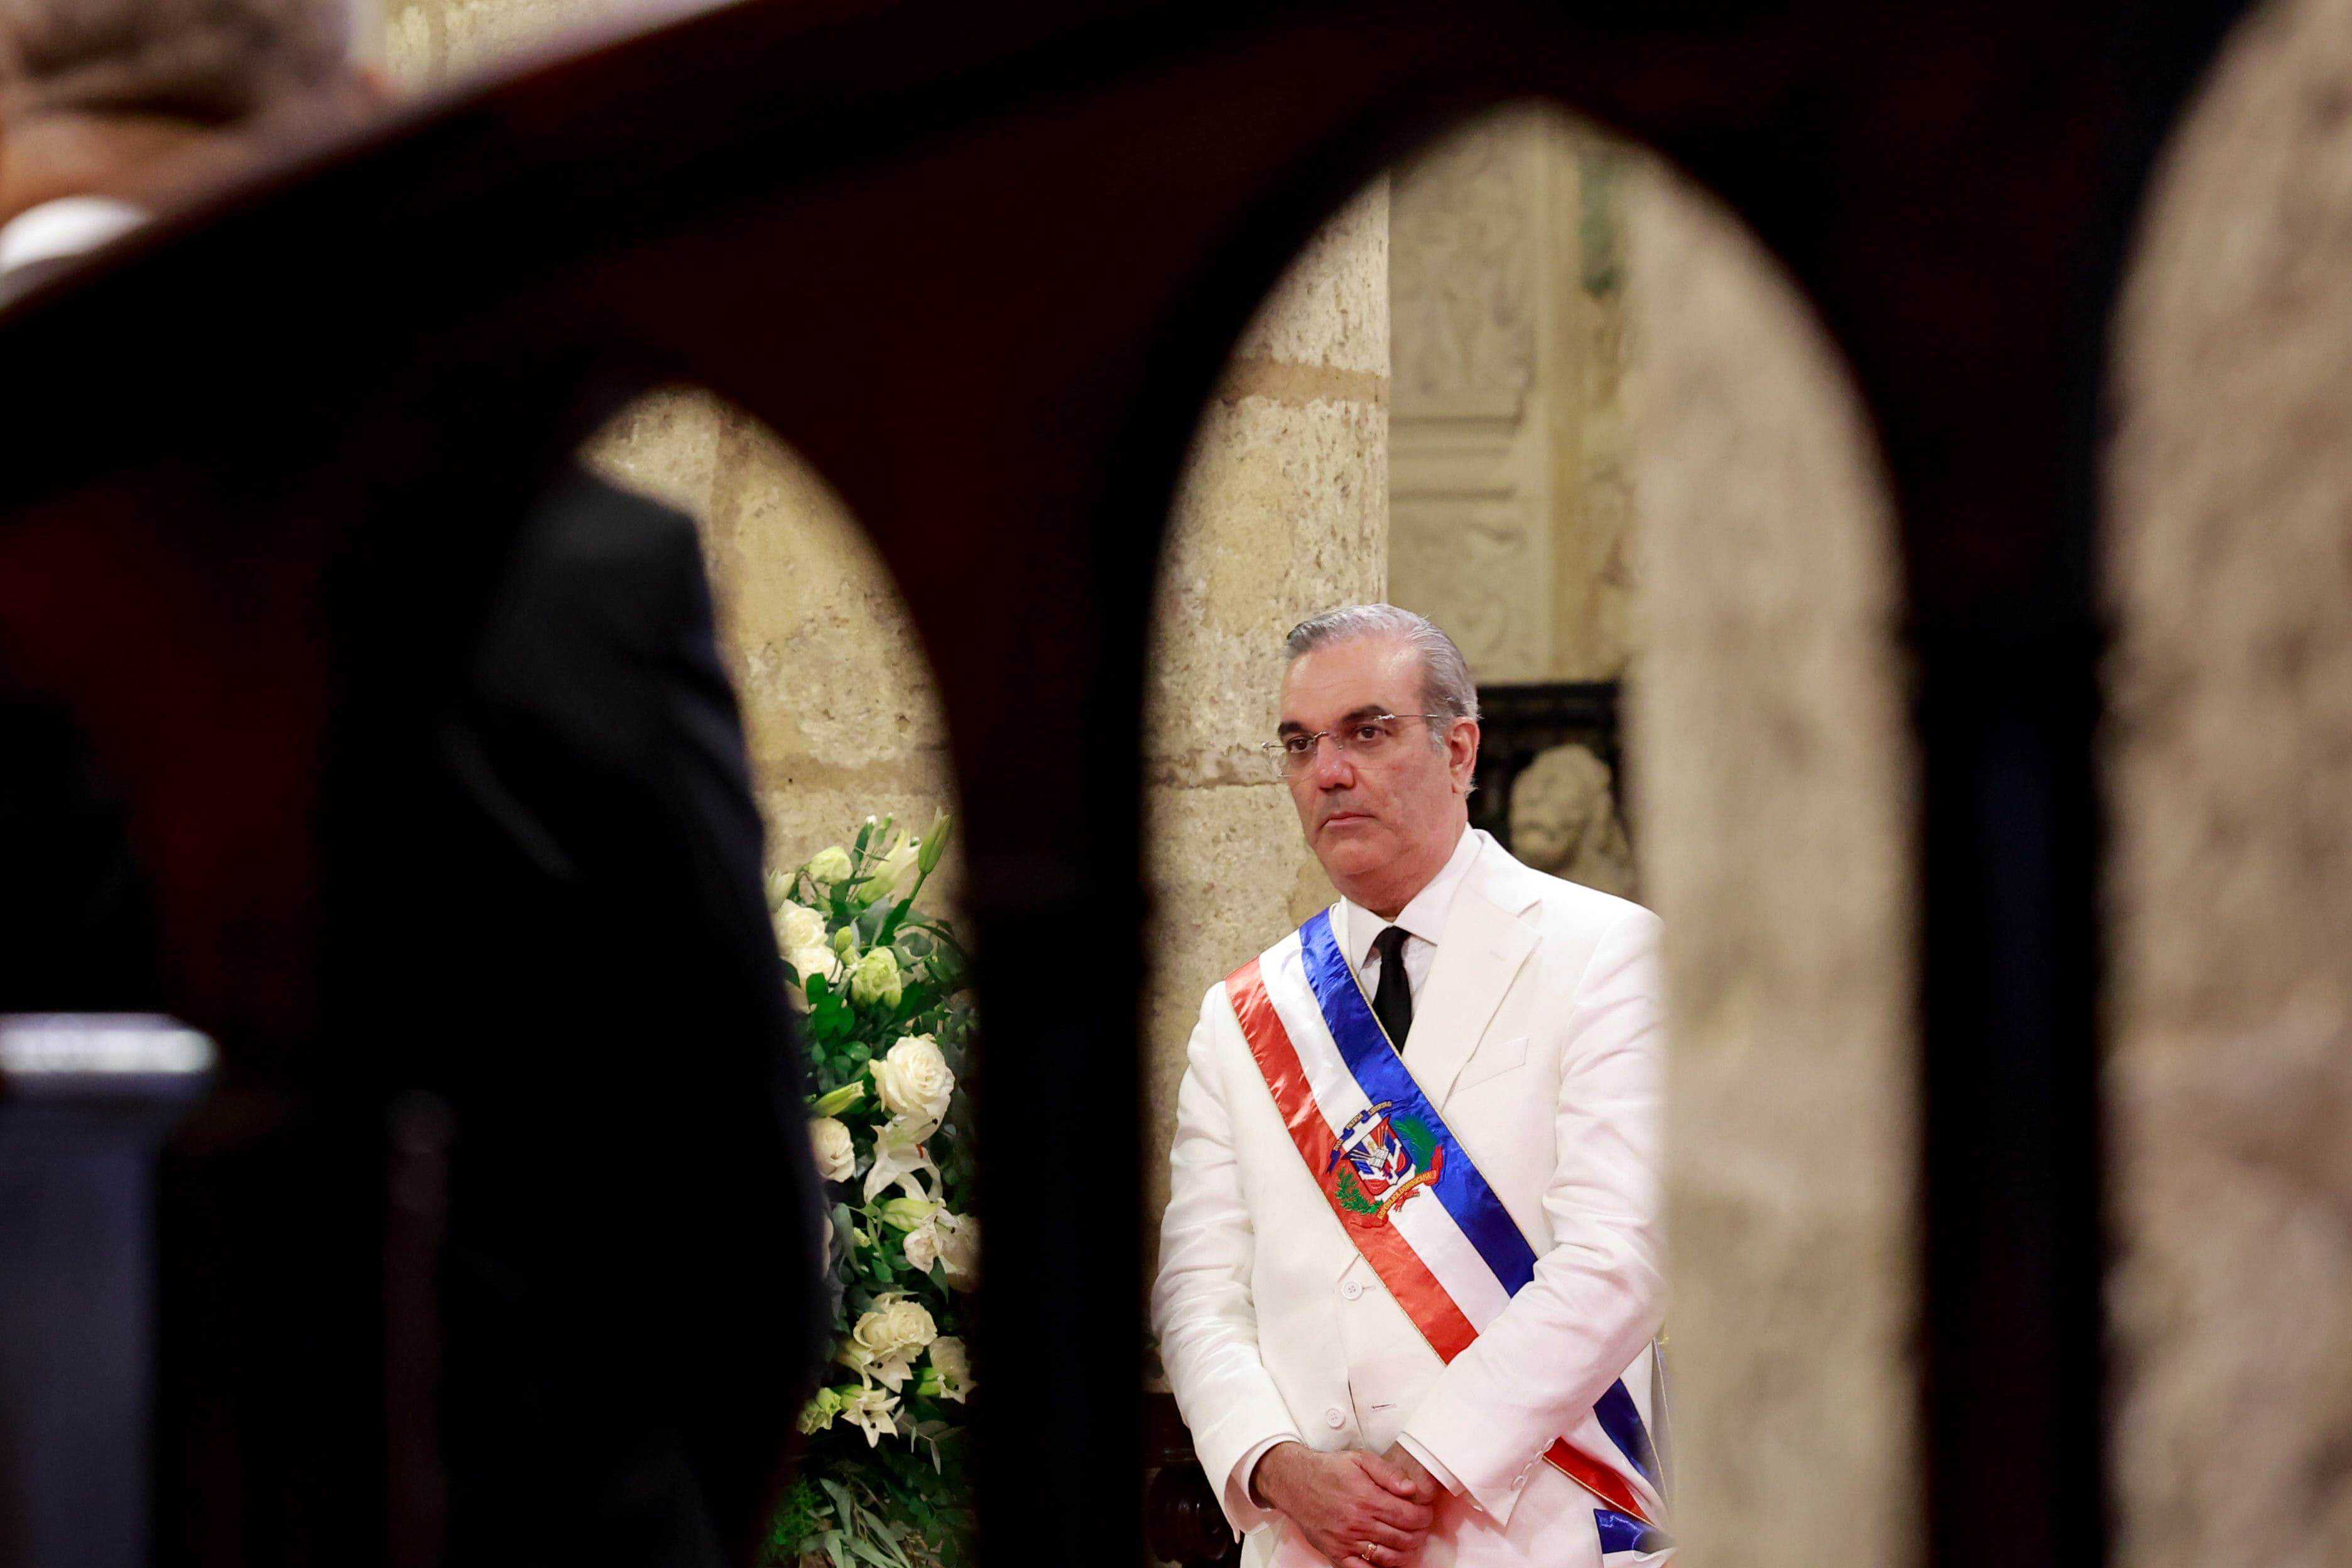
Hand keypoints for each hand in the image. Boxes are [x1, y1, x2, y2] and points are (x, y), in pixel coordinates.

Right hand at [1253, 1441, 1436, 1567]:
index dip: (1423, 1516)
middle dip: (1419, 1534)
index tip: (1424, 1512)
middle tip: (1419, 1526)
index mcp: (1367, 1499)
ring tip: (1408, 1540)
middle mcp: (1359, 1523)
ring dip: (1406, 1552)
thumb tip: (1411, 1489)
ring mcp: (1347, 1542)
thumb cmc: (1328, 1470)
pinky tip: (1388, 1559)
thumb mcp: (1360, 1459)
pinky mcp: (1336, 1554)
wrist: (1294, 1482)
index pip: (1409, 1517)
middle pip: (1404, 1539)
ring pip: (1389, 1558)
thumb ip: (1388, 1472)